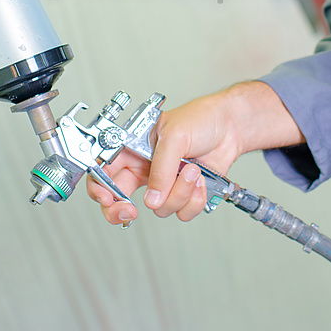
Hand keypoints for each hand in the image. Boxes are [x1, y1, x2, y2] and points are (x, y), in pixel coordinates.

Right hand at [86, 80, 303, 225]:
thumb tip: (152, 199)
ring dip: (179, 192)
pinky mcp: (184, 193)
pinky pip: (182, 211)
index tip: (107, 198)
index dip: (99, 187)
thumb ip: (161, 168)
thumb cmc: (201, 119)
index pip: (104, 171)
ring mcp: (165, 183)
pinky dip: (195, 198)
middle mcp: (145, 169)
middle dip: (122, 210)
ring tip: (192, 169)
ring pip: (159, 208)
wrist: (231, 127)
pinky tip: (201, 179)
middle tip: (130, 212)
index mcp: (133, 148)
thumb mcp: (175, 136)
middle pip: (120, 200)